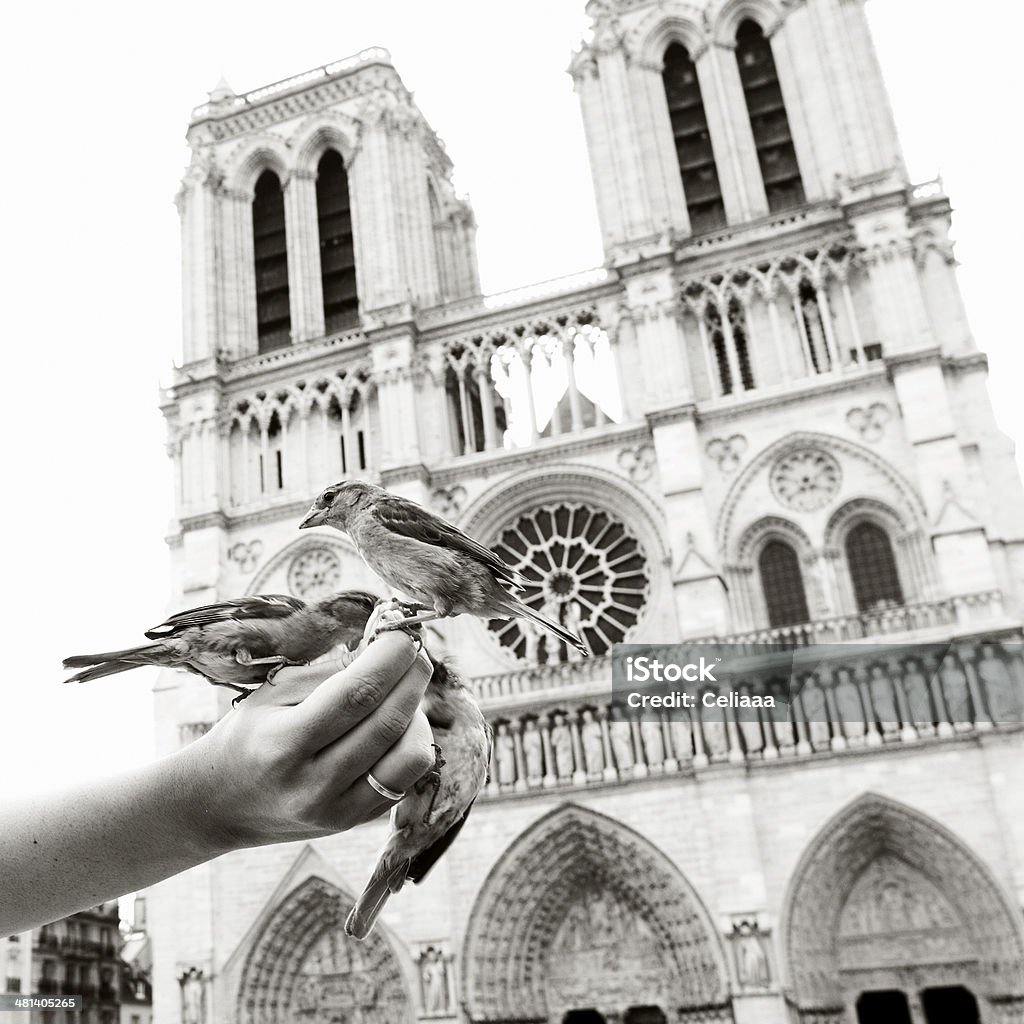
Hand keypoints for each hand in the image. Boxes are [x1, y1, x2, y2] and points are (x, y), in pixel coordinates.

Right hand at [179, 631, 435, 848]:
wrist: (222, 804)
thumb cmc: (249, 736)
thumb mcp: (273, 694)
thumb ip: (330, 674)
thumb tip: (385, 651)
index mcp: (284, 744)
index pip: (356, 694)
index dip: (390, 658)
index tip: (403, 634)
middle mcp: (314, 784)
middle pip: (388, 722)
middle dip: (413, 677)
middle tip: (415, 652)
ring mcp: (340, 811)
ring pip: (410, 756)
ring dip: (418, 713)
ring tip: (402, 692)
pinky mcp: (358, 822)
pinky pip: (408, 778)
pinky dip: (413, 743)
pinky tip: (397, 724)